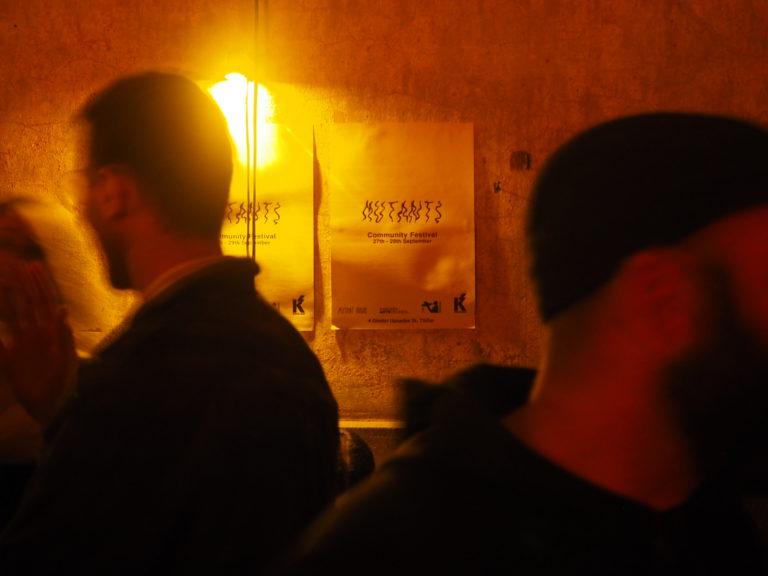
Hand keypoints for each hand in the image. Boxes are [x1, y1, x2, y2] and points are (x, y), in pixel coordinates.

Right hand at [0, 260, 77, 427]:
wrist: (41, 407)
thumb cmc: (57, 385)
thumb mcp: (64, 361)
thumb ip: (63, 337)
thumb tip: (62, 310)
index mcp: (52, 332)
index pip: (46, 302)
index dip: (41, 284)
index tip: (34, 266)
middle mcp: (37, 333)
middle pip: (31, 303)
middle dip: (26, 284)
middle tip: (20, 264)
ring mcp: (22, 342)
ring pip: (15, 313)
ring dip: (11, 296)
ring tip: (7, 277)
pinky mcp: (8, 355)